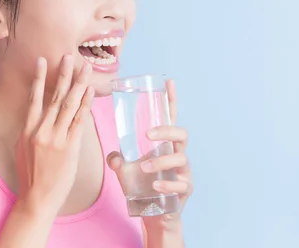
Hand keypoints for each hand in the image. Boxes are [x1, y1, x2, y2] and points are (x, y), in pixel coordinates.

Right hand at [15, 55, 93, 216]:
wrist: (37, 198)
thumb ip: (31, 129)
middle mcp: (41, 130)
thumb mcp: (23, 149)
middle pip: (54, 96)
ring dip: (78, 84)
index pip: (34, 98)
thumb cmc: (32, 175)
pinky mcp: (70, 147)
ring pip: (69, 105)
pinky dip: (86, 104)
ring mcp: (56, 138)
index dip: (40, 78)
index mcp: (27, 130)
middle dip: (63, 74)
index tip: (43, 60)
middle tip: (69, 55)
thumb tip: (39, 114)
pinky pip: (80, 120)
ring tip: (85, 67)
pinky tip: (90, 91)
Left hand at [107, 79, 192, 230]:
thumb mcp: (127, 171)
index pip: (170, 119)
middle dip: (166, 131)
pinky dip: (167, 184)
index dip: (171, 100)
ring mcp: (183, 172)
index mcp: (165, 145)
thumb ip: (118, 161)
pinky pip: (181, 184)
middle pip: (181, 134)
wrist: (155, 216)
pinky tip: (155, 185)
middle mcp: (177, 155)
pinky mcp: (184, 190)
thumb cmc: (143, 187)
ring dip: (161, 161)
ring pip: (180, 159)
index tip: (169, 82)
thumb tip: (114, 156)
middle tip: (148, 135)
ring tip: (143, 169)